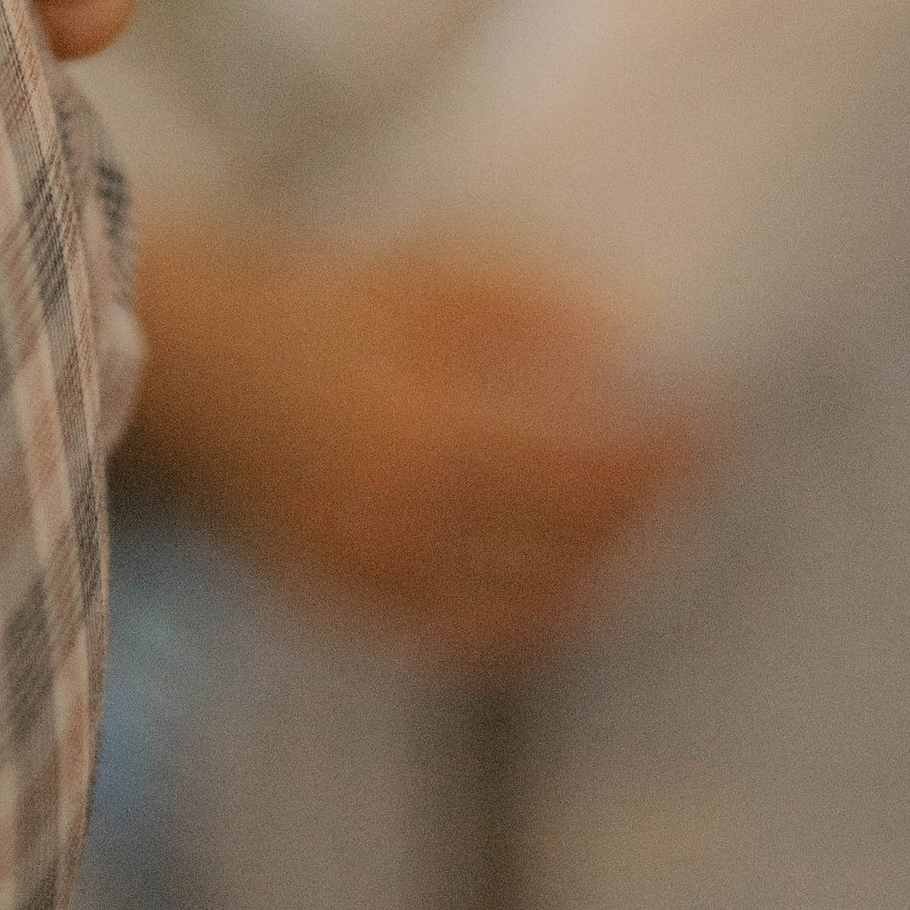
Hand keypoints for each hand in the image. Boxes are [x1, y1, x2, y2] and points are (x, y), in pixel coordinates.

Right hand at [133, 227, 710, 669]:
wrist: (196, 368)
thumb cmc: (320, 304)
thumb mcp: (425, 274)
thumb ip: (529, 306)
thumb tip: (632, 351)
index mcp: (421, 428)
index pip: (584, 466)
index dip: (661, 451)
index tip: (713, 417)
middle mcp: (401, 520)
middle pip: (573, 543)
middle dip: (648, 506)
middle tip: (693, 465)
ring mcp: (376, 576)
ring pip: (535, 603)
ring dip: (607, 564)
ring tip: (642, 512)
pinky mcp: (355, 606)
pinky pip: (476, 635)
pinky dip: (539, 610)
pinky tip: (572, 567)